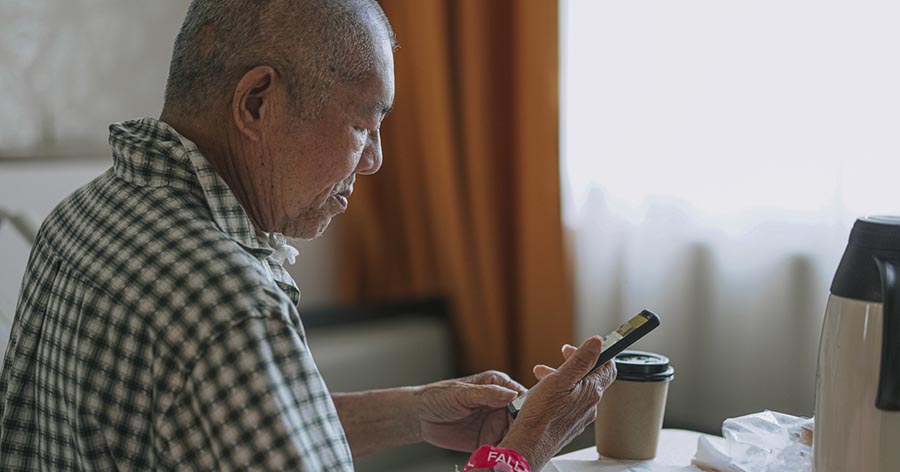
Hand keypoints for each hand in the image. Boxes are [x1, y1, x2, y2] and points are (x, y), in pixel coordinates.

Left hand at [415, 370, 526, 451]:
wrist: (419, 417)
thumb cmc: (437, 397)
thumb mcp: (461, 393)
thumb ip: (486, 394)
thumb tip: (511, 394)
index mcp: (498, 385)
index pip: (522, 397)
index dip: (529, 410)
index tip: (529, 423)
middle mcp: (500, 404)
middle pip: (522, 420)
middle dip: (523, 433)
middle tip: (521, 444)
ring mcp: (495, 423)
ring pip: (514, 436)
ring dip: (514, 446)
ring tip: (512, 456)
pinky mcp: (488, 440)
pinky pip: (501, 450)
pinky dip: (502, 456)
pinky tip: (501, 461)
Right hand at [499, 336, 616, 470]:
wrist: (529, 445)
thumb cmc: (541, 415)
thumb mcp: (560, 379)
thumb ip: (581, 360)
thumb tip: (597, 342)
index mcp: (592, 392)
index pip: (609, 367)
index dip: (598, 353)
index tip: (583, 347)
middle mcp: (590, 406)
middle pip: (590, 377)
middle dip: (574, 363)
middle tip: (561, 356)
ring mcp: (580, 417)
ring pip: (577, 391)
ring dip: (563, 377)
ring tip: (542, 374)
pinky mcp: (569, 426)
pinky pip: (569, 404)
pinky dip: (559, 393)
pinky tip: (542, 394)